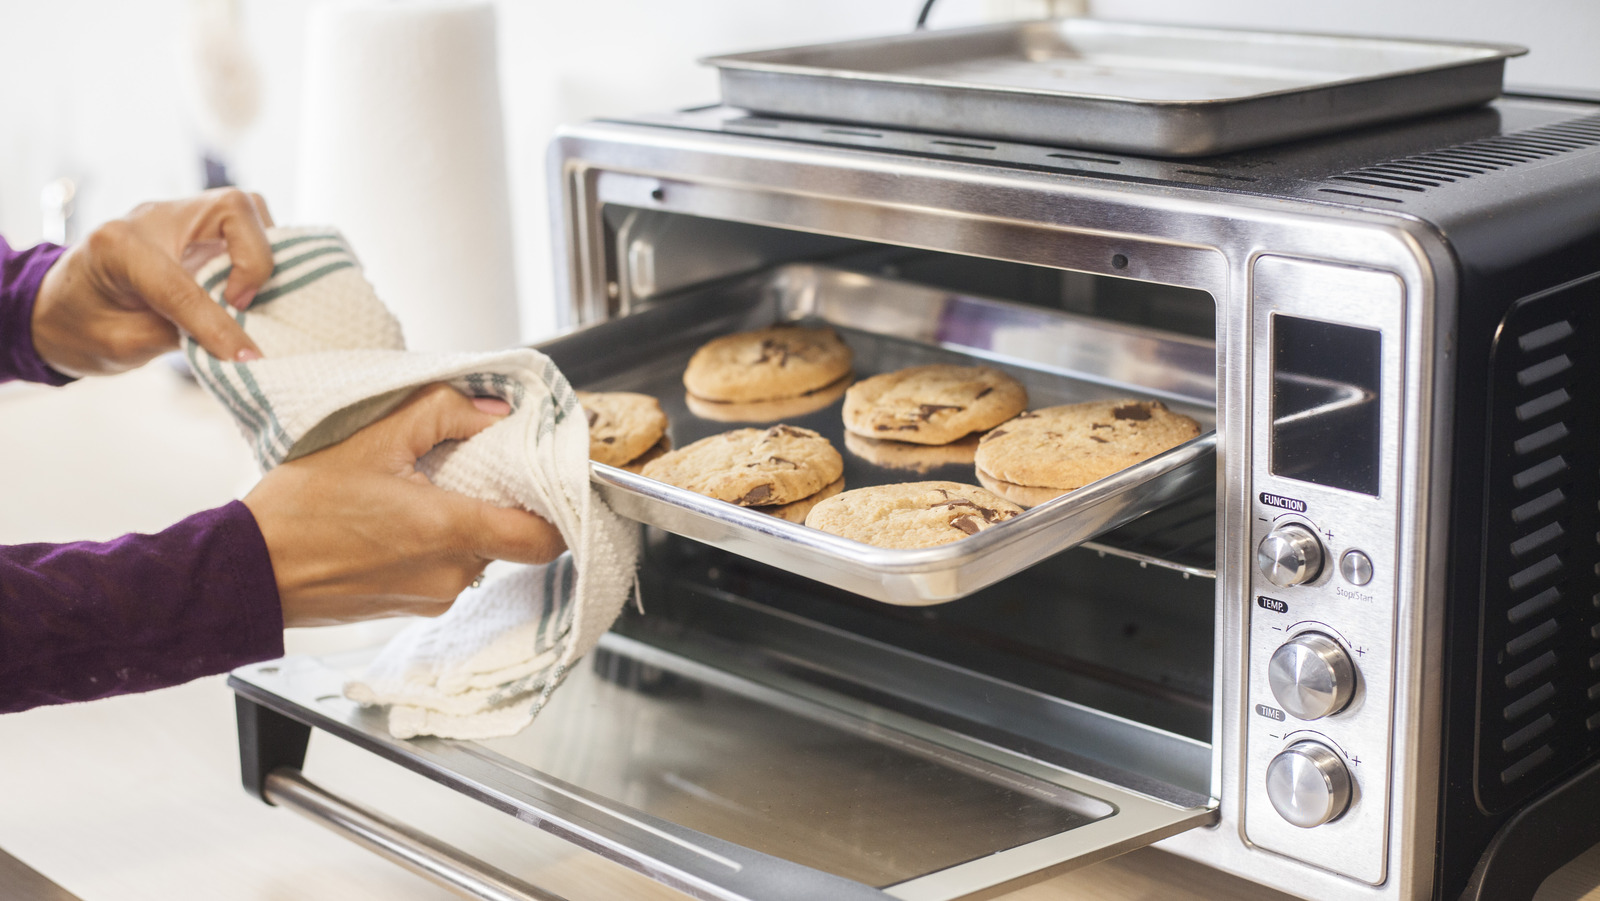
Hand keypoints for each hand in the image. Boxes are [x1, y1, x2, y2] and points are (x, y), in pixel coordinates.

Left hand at [31, 188, 273, 377]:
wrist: (58, 308)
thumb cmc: (80, 328)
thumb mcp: (122, 345)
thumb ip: (179, 338)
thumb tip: (239, 344)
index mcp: (117, 247)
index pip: (182, 283)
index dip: (218, 325)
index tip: (246, 357)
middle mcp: (151, 218)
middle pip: (231, 208)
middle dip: (255, 259)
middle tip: (242, 304)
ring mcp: (177, 216)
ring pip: (245, 208)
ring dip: (261, 250)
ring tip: (247, 293)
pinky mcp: (196, 226)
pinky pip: (243, 224)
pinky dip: (258, 251)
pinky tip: (246, 284)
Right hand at [243, 384, 566, 626]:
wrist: (247, 573)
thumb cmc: (299, 511)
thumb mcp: (370, 438)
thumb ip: (442, 413)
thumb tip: (494, 412)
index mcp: (448, 532)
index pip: (544, 537)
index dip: (559, 509)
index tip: (550, 480)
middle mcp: (450, 575)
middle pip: (510, 539)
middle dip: (499, 502)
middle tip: (470, 468)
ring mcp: (432, 597)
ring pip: (478, 554)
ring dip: (464, 522)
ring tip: (421, 492)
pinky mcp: (412, 608)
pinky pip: (448, 570)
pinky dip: (439, 544)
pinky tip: (400, 520)